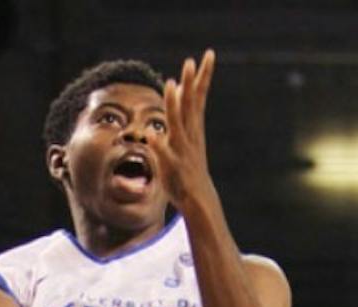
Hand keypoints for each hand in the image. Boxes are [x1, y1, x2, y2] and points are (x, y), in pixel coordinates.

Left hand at [153, 52, 215, 209]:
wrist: (199, 200)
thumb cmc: (188, 169)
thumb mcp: (184, 140)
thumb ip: (180, 118)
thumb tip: (175, 98)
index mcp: (194, 128)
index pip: (198, 97)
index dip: (202, 77)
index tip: (208, 54)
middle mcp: (190, 136)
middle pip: (191, 105)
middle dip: (191, 83)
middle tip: (191, 61)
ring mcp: (183, 151)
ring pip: (178, 125)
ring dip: (174, 106)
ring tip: (170, 85)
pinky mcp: (174, 168)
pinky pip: (165, 155)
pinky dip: (158, 146)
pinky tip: (150, 135)